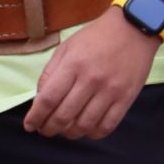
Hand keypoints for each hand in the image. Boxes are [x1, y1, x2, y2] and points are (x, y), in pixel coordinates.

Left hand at [24, 8, 160, 140]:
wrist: (133, 28)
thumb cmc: (96, 37)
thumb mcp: (67, 47)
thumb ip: (51, 72)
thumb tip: (39, 100)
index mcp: (73, 64)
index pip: (48, 99)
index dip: (36, 117)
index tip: (29, 125)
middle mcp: (90, 80)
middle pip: (64, 116)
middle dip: (49, 129)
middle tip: (45, 130)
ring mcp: (110, 91)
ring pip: (84, 125)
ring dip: (70, 134)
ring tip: (64, 131)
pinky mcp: (126, 99)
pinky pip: (106, 126)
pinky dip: (93, 134)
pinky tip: (86, 129)